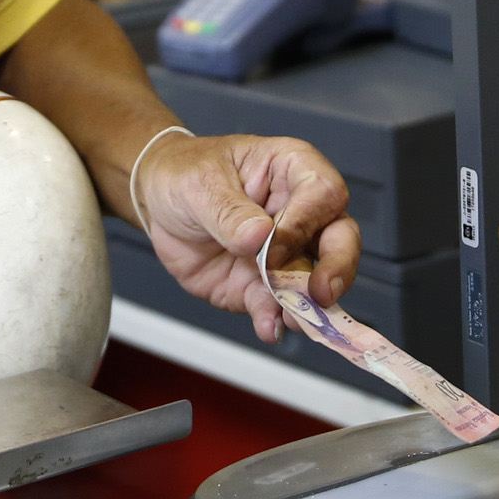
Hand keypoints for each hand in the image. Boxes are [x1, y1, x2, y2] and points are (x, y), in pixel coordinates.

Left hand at [135, 131, 360, 343]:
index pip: (324, 193)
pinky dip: (275, 320)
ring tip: (293, 319)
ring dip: (309, 304)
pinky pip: (278, 307)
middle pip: (341, 238)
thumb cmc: (185, 174)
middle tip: (320, 292)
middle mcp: (300, 212)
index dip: (305, 222)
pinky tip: (268, 327)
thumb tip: (259, 235)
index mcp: (292, 170)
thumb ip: (228, 210)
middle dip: (336, 267)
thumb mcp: (199, 183)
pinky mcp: (263, 286)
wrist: (157, 203)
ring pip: (316, 281)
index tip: (273, 243)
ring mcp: (286, 253)